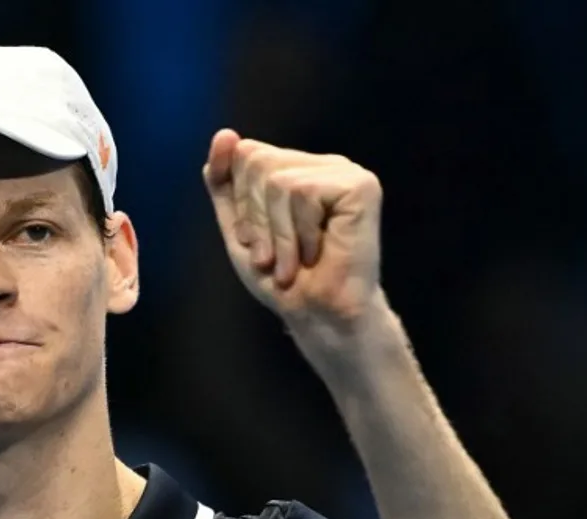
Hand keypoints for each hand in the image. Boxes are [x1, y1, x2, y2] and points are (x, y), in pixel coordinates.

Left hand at [203, 129, 384, 335]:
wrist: (317, 316)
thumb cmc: (281, 279)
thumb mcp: (240, 227)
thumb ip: (226, 182)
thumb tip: (226, 134)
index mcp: (297, 169)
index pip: (245, 155)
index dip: (243, 204)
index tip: (259, 244)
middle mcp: (322, 164)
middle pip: (257, 161)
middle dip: (257, 218)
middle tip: (275, 256)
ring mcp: (344, 172)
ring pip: (278, 180)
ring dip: (278, 234)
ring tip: (293, 261)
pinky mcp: (360, 186)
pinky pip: (303, 192)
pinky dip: (300, 233)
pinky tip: (317, 252)